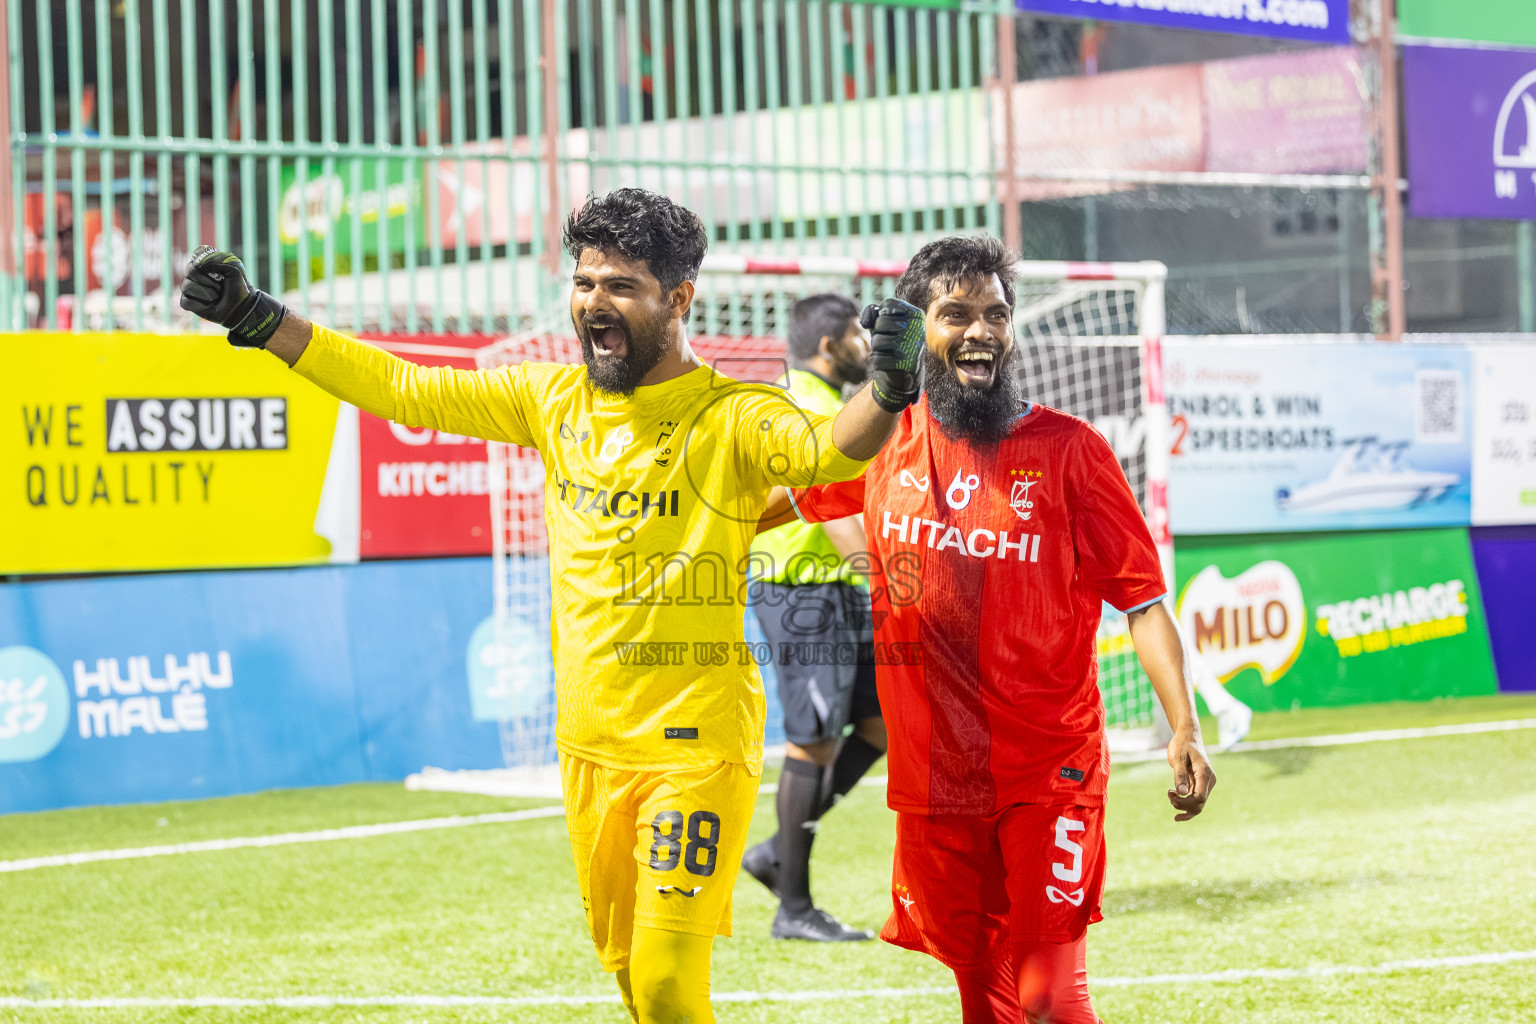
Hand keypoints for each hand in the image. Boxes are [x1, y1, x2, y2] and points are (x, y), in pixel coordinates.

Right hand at [180, 245, 286, 347]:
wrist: (245, 309)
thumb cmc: (241, 289)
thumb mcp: (234, 268)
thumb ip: (217, 259)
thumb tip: (198, 263)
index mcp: (203, 267)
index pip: (194, 260)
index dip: (206, 265)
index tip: (220, 273)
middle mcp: (195, 278)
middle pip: (189, 273)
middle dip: (209, 279)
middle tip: (221, 286)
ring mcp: (192, 292)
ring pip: (187, 287)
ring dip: (208, 292)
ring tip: (218, 296)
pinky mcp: (192, 306)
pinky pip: (187, 301)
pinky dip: (201, 304)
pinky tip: (212, 305)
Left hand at [859, 297, 925, 412]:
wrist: (904, 370)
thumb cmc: (892, 340)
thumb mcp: (884, 323)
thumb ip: (874, 314)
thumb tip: (866, 320)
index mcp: (916, 315)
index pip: (888, 304)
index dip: (880, 314)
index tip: (886, 324)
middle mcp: (917, 329)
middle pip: (881, 322)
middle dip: (877, 332)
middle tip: (886, 339)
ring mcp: (912, 346)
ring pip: (877, 341)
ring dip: (876, 347)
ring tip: (886, 351)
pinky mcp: (905, 364)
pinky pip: (877, 358)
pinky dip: (876, 361)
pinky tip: (886, 362)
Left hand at [1166, 730, 1214, 821]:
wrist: (1188, 736)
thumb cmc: (1182, 744)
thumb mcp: (1178, 757)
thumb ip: (1180, 775)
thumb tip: (1182, 793)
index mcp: (1205, 774)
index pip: (1200, 797)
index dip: (1186, 803)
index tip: (1171, 797)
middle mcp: (1209, 781)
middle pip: (1199, 803)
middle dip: (1183, 805)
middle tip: (1169, 795)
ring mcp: (1206, 783)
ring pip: (1198, 804)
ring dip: (1183, 805)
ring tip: (1170, 796)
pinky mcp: (1200, 784)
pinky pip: (1195, 799)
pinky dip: (1185, 803)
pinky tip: (1174, 802)